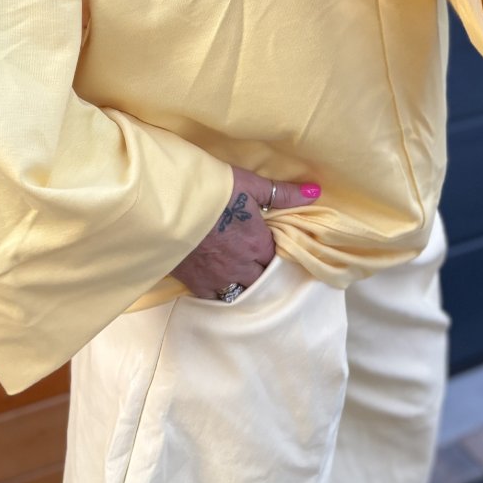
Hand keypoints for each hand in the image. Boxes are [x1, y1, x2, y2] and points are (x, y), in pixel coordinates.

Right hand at [170, 167, 319, 299]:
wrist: (167, 205)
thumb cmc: (211, 191)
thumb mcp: (249, 184)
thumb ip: (281, 192)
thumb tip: (315, 193)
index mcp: (257, 243)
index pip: (276, 258)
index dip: (273, 252)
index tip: (267, 245)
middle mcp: (242, 266)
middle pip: (261, 279)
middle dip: (261, 272)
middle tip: (255, 261)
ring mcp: (218, 278)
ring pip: (241, 293)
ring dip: (243, 286)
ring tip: (239, 275)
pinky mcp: (196, 284)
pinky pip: (215, 298)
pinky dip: (220, 293)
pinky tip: (218, 285)